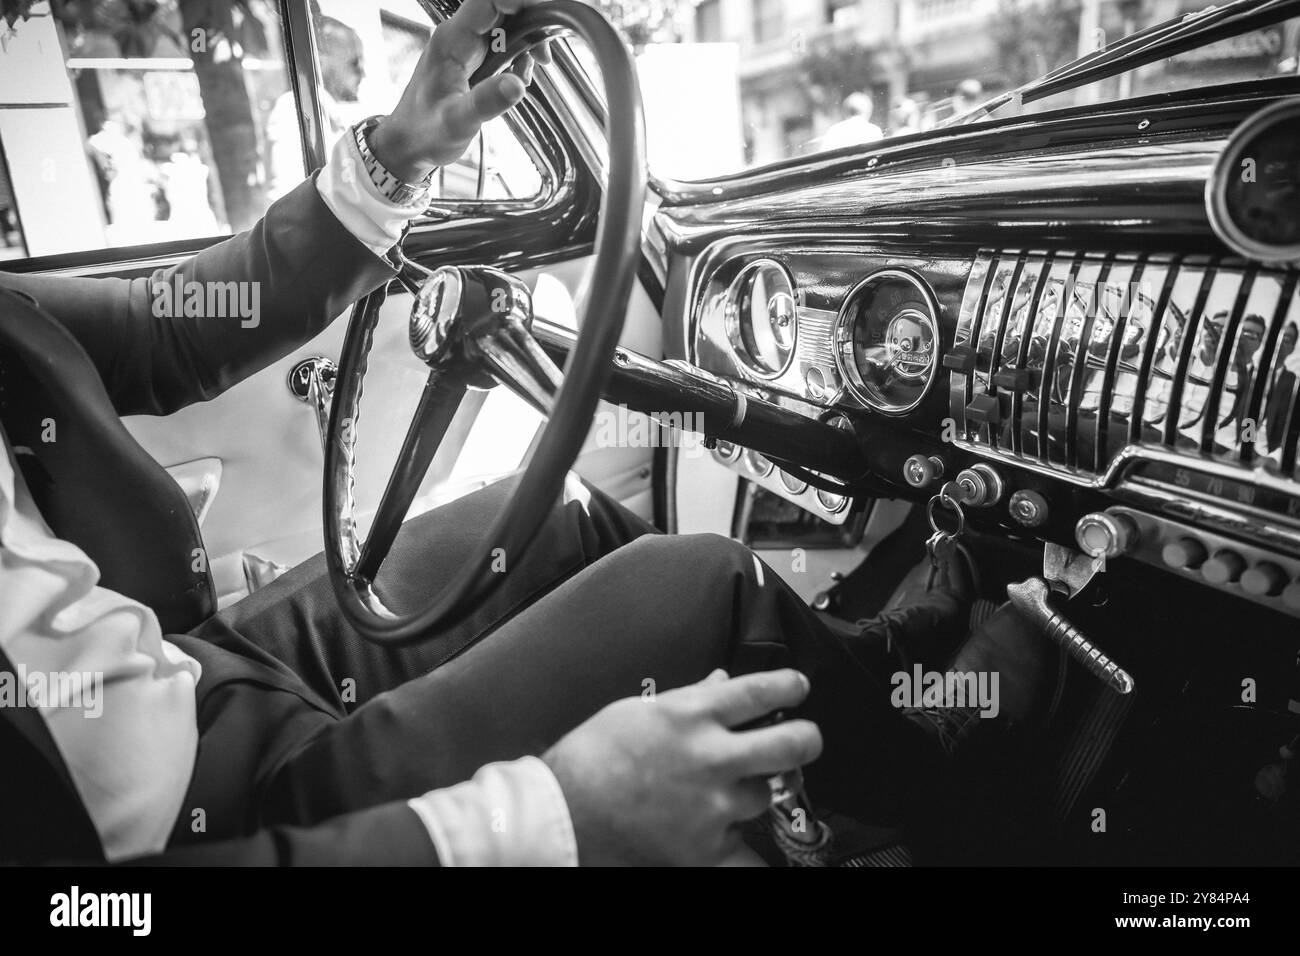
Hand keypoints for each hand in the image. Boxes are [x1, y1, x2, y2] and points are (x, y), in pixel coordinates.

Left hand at [369, 0, 552, 181]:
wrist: (409, 144)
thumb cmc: (425, 132)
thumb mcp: (457, 122)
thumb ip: (486, 102)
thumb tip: (516, 85)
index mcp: (452, 40)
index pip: (488, 0)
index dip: (518, 1)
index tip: (543, 16)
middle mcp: (459, 36)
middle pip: (502, 8)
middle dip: (529, 23)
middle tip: (543, 55)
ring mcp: (466, 47)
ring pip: (505, 25)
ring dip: (526, 41)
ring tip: (532, 70)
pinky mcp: (473, 60)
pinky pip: (502, 44)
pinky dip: (519, 56)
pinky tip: (519, 79)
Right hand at [542, 669, 822, 865]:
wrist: (562, 813)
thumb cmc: (591, 756)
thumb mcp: (638, 711)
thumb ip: (689, 697)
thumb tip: (722, 681)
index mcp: (693, 714)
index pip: (762, 691)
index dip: (790, 686)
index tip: (799, 688)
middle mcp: (712, 757)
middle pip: (790, 744)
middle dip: (806, 739)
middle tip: (804, 740)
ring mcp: (713, 807)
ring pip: (768, 795)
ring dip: (758, 791)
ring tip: (737, 790)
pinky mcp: (706, 849)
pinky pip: (754, 858)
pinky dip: (760, 856)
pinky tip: (774, 857)